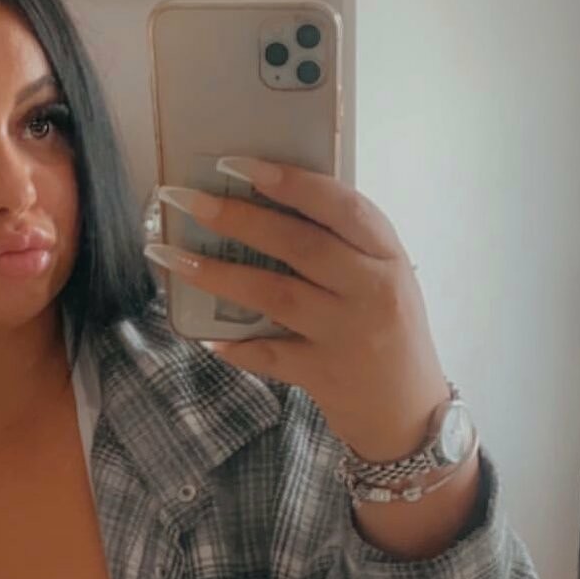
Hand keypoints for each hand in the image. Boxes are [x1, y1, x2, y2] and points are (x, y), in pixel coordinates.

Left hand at [143, 156, 450, 461]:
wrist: (409, 414)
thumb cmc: (389, 333)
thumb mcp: (383, 279)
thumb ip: (343, 246)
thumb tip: (268, 203)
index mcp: (387, 257)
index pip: (341, 207)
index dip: (290, 182)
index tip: (237, 164)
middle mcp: (371, 291)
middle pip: (298, 244)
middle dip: (236, 217)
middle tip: (184, 199)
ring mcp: (347, 335)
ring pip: (275, 294)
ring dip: (217, 274)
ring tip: (170, 257)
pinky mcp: (323, 374)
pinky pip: (269, 356)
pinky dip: (237, 346)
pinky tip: (204, 337)